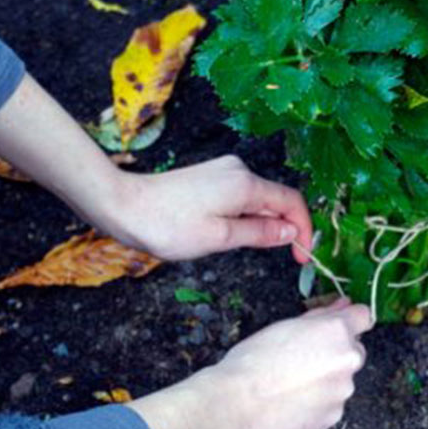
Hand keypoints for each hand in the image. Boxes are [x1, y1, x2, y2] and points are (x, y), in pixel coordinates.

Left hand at [102, 155, 314, 262]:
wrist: (123, 205)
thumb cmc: (167, 226)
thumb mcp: (220, 238)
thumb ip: (260, 233)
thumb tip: (290, 232)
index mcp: (246, 184)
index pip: (292, 202)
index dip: (304, 229)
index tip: (302, 256)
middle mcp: (239, 170)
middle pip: (276, 199)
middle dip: (283, 228)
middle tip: (281, 258)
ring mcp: (223, 170)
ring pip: (257, 198)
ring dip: (262, 222)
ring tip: (244, 246)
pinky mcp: (210, 176)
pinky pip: (240, 195)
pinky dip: (245, 215)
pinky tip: (227, 232)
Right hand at [127, 299, 371, 428]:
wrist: (238, 403)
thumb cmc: (255, 360)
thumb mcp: (286, 324)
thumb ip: (321, 315)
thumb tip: (342, 305)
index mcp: (337, 331)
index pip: (364, 316)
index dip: (350, 320)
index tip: (340, 325)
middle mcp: (348, 360)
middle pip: (354, 350)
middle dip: (336, 353)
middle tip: (304, 359)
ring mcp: (343, 391)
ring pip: (341, 380)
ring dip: (326, 380)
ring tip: (291, 384)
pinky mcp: (334, 417)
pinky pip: (331, 405)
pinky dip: (318, 403)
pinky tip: (293, 401)